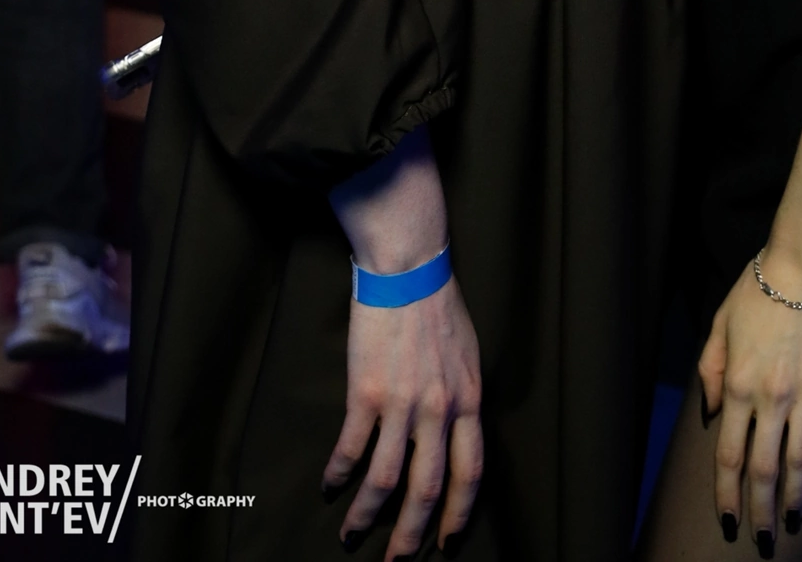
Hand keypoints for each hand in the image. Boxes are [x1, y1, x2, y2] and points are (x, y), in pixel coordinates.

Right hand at [324, 275, 482, 558]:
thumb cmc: (439, 306)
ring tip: (352, 535)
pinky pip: (351, 447)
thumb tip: (454, 438)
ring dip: (366, 515)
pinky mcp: (365, 392)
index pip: (470, 474)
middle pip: (427, 489)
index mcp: (468, 401)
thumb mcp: (467, 357)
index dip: (457, 514)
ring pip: (385, 480)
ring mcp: (401, 403)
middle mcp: (438, 409)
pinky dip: (339, 474)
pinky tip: (331, 486)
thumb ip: (462, 400)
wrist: (408, 267)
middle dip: (410, 535)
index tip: (446, 542)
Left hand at [699, 242, 801, 548]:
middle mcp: (772, 398)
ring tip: (793, 522)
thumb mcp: (720, 323)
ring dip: (796, 497)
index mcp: (739, 385)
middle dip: (760, 510)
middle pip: (764, 469)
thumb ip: (711, 370)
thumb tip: (713, 414)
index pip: (731, 455)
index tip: (727, 519)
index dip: (727, 493)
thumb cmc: (759, 287)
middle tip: (762, 540)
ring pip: (801, 461)